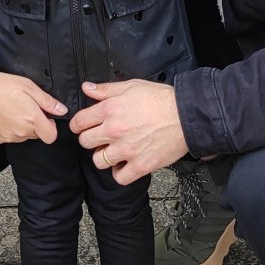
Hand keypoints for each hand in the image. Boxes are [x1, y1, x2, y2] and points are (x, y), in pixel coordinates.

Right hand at [0, 70, 65, 144]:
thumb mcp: (26, 85)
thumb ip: (46, 101)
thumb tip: (62, 110)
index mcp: (31, 119)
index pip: (51, 136)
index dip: (50, 126)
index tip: (45, 116)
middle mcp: (21, 132)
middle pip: (37, 135)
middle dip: (35, 123)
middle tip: (25, 107)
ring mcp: (8, 137)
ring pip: (23, 136)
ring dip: (22, 126)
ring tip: (11, 109)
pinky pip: (9, 137)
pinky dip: (8, 128)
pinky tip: (2, 115)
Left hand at [69, 79, 187, 185]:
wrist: (186, 115)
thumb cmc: (162, 100)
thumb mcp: (132, 86)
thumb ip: (106, 89)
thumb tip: (87, 88)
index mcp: (110, 110)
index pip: (79, 122)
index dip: (78, 125)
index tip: (82, 127)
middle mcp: (115, 131)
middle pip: (85, 142)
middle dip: (90, 139)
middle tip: (99, 137)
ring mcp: (127, 150)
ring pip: (99, 161)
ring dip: (103, 156)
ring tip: (113, 151)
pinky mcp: (140, 165)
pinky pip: (119, 177)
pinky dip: (119, 173)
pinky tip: (124, 164)